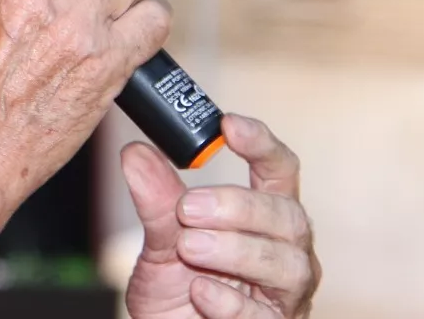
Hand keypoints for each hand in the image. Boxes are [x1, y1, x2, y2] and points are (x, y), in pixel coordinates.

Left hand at [122, 115, 319, 318]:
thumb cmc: (178, 292)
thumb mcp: (160, 244)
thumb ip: (156, 202)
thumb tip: (135, 153)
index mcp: (266, 217)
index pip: (280, 170)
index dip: (261, 143)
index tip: (228, 124)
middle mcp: (287, 251)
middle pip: (287, 216)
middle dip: (238, 207)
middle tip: (188, 208)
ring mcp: (287, 295)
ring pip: (286, 265)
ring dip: (235, 251)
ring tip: (189, 246)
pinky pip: (264, 317)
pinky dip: (231, 302)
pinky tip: (201, 291)